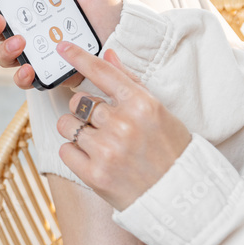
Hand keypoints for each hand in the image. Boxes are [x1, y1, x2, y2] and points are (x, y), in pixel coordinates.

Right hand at [0, 0, 123, 88]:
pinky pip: (28, 81)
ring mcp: (41, 57)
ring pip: (8, 59)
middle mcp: (34, 36)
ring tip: (19, 42)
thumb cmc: (108, 13)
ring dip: (6, 52)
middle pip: (0, 36)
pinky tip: (29, 69)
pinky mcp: (52, 75)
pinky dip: (23, 77)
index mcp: (37, 14)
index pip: (6, 12)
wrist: (130, 40)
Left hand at [55, 43, 190, 210]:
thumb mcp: (159, 112)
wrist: (180, 197)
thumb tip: (107, 55)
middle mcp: (123, 125)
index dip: (78, 57)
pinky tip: (94, 159)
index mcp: (143, 105)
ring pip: (66, 125)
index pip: (102, 73)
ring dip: (76, 131)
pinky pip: (65, 150)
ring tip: (98, 143)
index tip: (62, 47)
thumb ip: (130, 82)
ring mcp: (107, 150)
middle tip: (104, 125)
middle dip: (84, 110)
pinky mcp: (94, 174)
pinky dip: (74, 153)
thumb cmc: (171, 151)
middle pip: (78, 101)